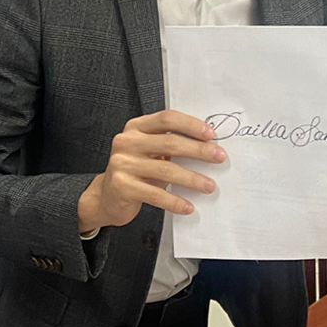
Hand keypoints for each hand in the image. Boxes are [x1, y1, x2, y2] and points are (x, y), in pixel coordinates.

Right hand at [77, 110, 224, 231]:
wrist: (106, 196)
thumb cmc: (136, 172)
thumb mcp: (149, 152)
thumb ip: (170, 144)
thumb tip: (209, 147)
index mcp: (136, 127)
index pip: (167, 119)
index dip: (191, 125)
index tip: (212, 135)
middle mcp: (127, 142)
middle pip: (170, 142)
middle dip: (199, 151)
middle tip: (219, 158)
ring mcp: (122, 164)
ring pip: (166, 170)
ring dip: (192, 179)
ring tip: (209, 186)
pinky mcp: (122, 186)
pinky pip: (155, 194)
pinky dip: (175, 202)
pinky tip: (188, 207)